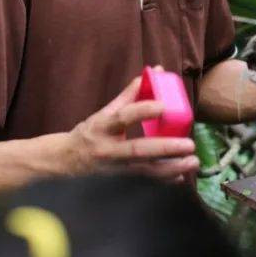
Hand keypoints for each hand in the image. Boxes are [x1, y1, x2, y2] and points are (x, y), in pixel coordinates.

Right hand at [65, 69, 198, 180]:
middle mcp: (107, 150)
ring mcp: (113, 170)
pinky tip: (180, 177)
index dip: (143, 110)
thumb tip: (153, 72)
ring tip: (192, 162)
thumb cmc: (89, 134)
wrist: (63, 163)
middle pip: (138, 150)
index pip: (123, 117)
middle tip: (189, 144)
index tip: (164, 106)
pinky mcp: (118, 184)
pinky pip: (144, 183)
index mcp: (103, 127)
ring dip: (170, 169)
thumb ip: (129, 95)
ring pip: (144, 172)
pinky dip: (162, 182)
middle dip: (166, 148)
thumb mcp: (103, 114)